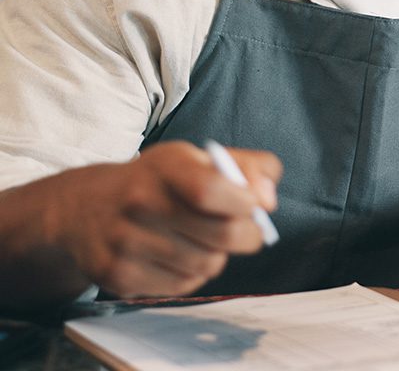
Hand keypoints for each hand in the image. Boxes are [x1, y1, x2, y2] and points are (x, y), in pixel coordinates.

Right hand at [47, 141, 280, 296]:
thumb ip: (248, 167)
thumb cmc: (157, 182)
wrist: (82, 209)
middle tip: (247, 231)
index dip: (244, 202)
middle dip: (248, 235)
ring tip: (204, 239)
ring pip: (208, 264)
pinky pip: (183, 285)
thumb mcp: (197, 159)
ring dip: (219, 255)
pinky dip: (194, 274)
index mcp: (165, 165)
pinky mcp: (117, 276)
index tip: (253, 205)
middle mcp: (139, 201)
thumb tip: (268, 198)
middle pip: (222, 234)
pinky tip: (178, 255)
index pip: (211, 189)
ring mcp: (125, 242)